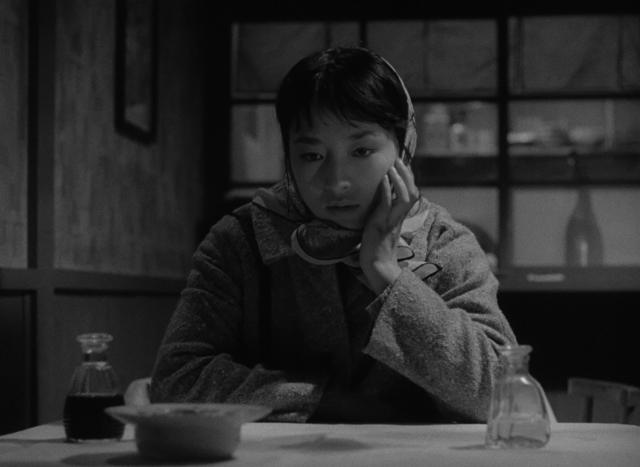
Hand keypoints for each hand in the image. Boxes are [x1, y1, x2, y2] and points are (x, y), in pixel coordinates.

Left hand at [360, 158, 419, 293]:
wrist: (377, 266)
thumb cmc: (376, 249)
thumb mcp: (381, 226)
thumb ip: (382, 214)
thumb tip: (377, 201)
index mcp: (400, 217)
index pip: (410, 193)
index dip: (408, 178)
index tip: (401, 164)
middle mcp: (399, 217)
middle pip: (412, 191)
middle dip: (406, 174)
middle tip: (398, 160)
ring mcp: (391, 220)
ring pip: (405, 196)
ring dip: (399, 180)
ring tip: (392, 166)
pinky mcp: (381, 224)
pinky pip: (387, 204)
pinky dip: (386, 189)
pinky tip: (383, 179)